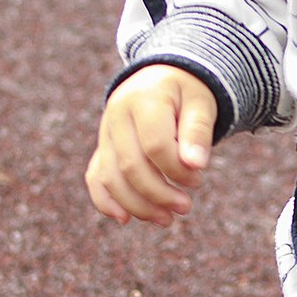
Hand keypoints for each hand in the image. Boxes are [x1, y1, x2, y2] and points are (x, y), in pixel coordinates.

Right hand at [85, 65, 219, 226]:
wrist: (162, 77)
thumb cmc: (187, 92)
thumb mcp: (200, 103)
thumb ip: (198, 131)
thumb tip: (196, 165)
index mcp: (143, 99)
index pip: (155, 145)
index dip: (177, 170)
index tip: (198, 178)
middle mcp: (117, 115)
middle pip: (131, 166)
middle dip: (159, 194)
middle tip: (185, 207)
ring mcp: (106, 132)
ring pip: (111, 178)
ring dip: (138, 205)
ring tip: (166, 219)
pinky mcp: (103, 147)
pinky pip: (95, 177)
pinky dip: (106, 201)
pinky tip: (125, 219)